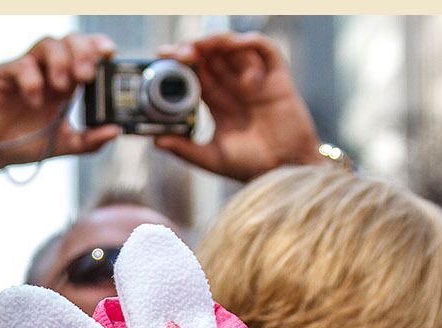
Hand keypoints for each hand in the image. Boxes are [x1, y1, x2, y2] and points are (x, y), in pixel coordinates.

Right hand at [0, 32, 122, 198]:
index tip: (109, 56)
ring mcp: (25, 70)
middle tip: (86, 76)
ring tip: (64, 87)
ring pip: (46, 44)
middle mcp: (47, 71)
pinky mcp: (3, 76)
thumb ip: (89, 141)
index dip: (97, 46)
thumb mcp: (63, 144)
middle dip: (82, 52)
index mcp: (65, 81)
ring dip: (60, 61)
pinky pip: (20, 65)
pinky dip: (32, 80)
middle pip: (68, 40)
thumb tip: (116, 131)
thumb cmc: (24, 143)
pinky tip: (35, 101)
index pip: (85, 51)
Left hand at [152, 32, 321, 181]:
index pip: (196, 75)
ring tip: (200, 46)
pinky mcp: (278, 78)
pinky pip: (266, 51)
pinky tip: (235, 46)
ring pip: (234, 49)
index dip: (180, 63)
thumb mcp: (211, 158)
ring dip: (216, 42)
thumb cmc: (250, 166)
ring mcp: (256, 81)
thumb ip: (185, 149)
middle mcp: (235, 88)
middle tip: (177, 52)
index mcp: (218, 103)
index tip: (161, 57)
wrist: (285, 170)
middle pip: (212, 57)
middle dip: (194, 49)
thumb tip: (155, 140)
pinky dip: (251, 43)